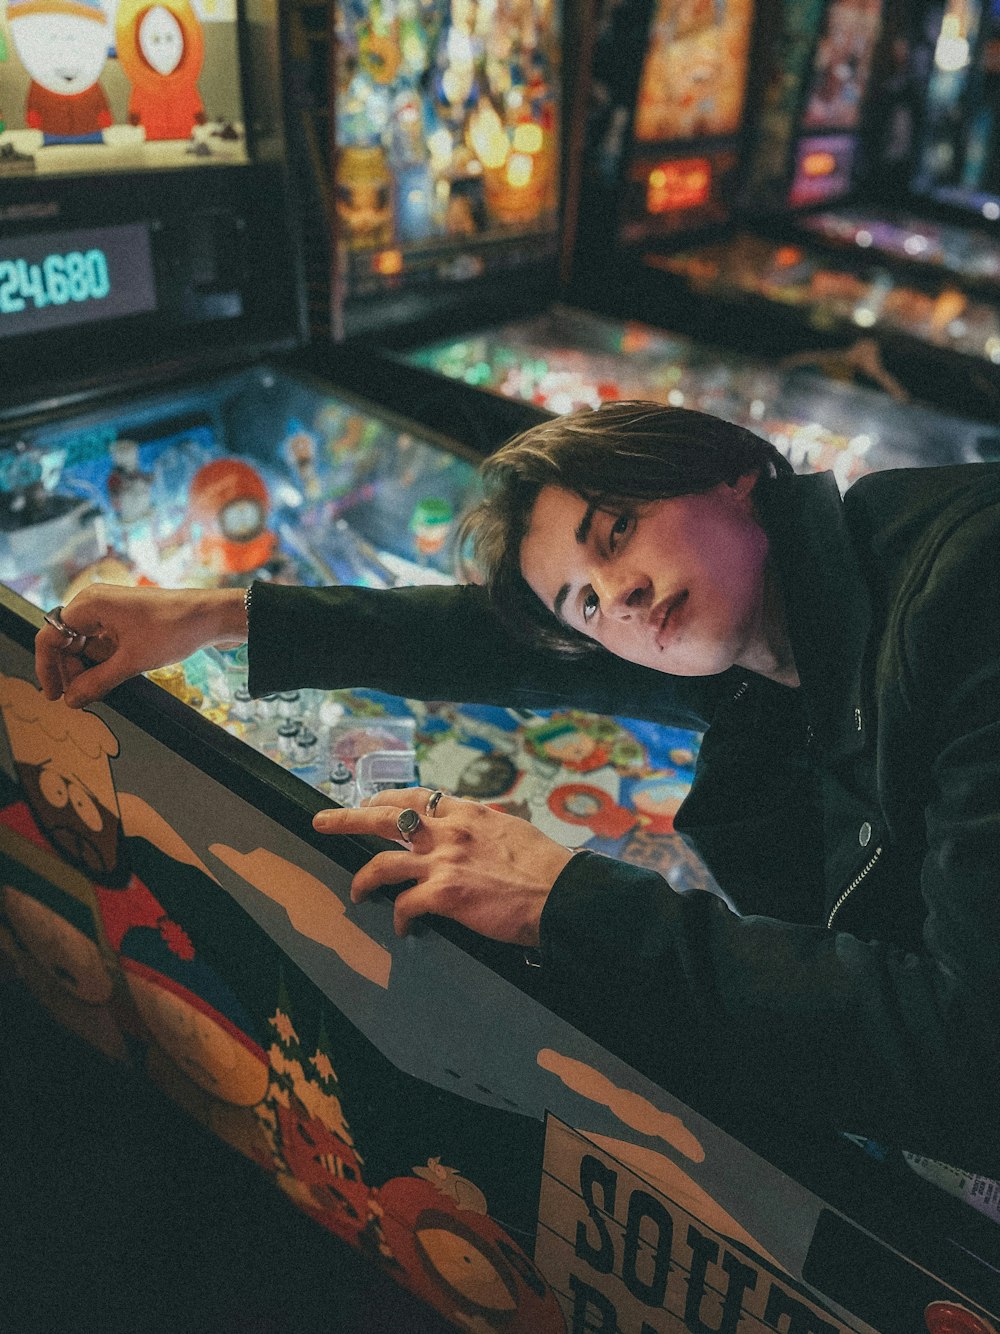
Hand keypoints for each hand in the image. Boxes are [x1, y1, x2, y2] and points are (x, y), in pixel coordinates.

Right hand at [35, 584, 247, 707]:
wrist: (213, 617)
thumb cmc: (173, 629)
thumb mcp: (131, 662)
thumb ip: (97, 683)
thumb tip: (72, 700)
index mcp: (89, 604)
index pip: (50, 637)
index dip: (48, 668)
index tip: (55, 695)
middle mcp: (96, 603)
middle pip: (66, 642)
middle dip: (72, 671)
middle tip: (82, 697)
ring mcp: (111, 611)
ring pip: (85, 645)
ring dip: (89, 668)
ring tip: (102, 688)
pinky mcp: (127, 620)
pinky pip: (104, 643)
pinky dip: (105, 661)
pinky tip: (115, 677)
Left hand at [312, 787, 573, 943]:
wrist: (560, 893)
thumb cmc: (546, 866)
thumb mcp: (512, 830)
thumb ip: (485, 828)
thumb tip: (479, 834)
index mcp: (467, 813)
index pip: (417, 798)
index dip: (388, 800)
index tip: (372, 803)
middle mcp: (448, 831)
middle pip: (384, 817)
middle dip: (347, 817)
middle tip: (322, 821)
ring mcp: (443, 862)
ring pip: (382, 864)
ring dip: (362, 879)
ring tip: (356, 891)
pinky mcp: (444, 895)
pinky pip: (405, 906)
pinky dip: (400, 919)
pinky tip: (403, 929)